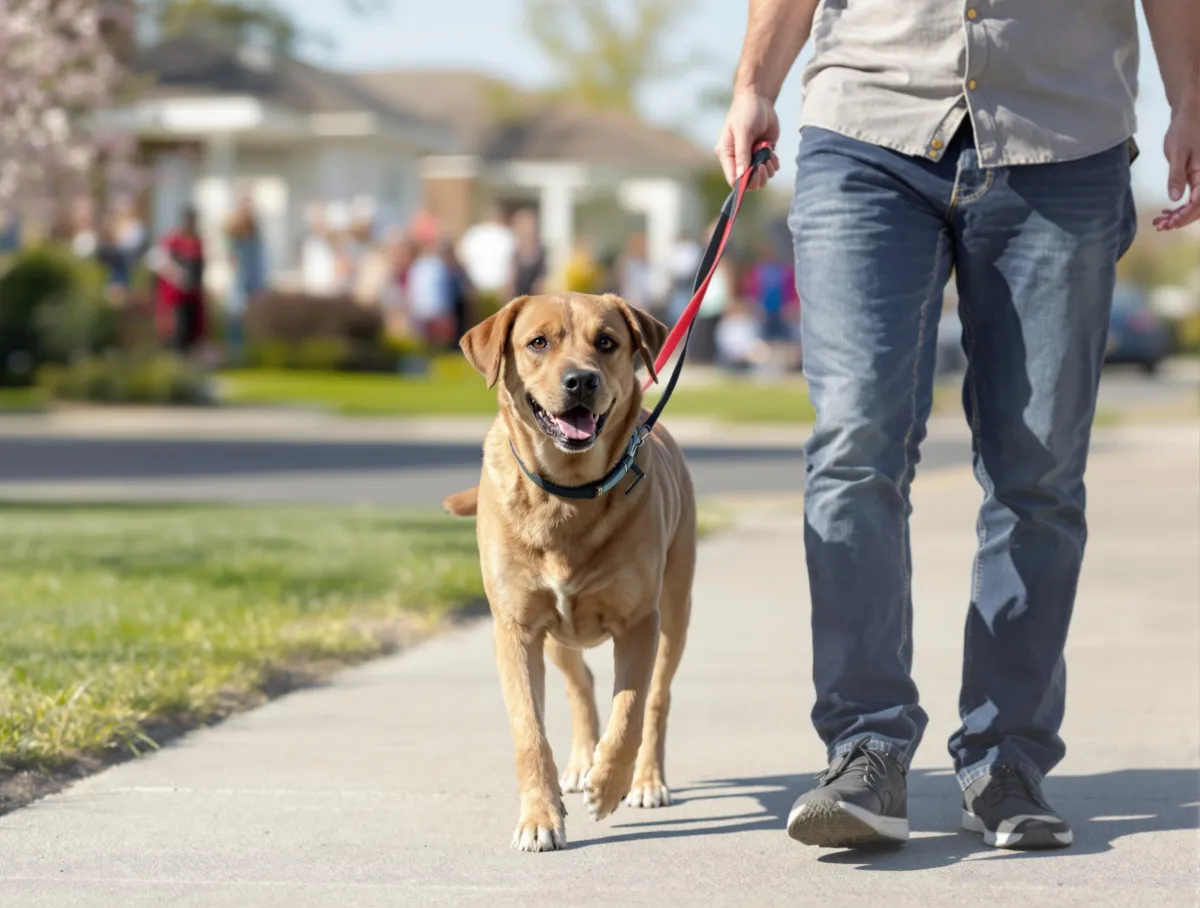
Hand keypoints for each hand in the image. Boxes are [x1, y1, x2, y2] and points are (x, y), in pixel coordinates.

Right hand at [715, 89, 780, 189]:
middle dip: (759, 176)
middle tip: (764, 163)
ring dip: (768, 168)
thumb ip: (742, 153)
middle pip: (749, 182)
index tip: (754, 174)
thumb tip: (741, 176)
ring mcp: (752, 158)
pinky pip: (770, 169)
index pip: (733, 179)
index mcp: (727, 154)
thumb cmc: (746, 112)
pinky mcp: (763, 154)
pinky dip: (774, 163)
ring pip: (761, 177)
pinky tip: (772, 152)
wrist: (759, 99)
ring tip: (768, 153)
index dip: (743, 183)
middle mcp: (738, 159)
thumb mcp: (743, 131)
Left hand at [1154, 92, 1199, 231]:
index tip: (1170, 224)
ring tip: (1161, 223)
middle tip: (1162, 226)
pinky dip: (1181, 206)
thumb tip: (1175, 198)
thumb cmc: (1185, 129)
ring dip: (1181, 215)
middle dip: (1182, 219)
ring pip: (1197, 203)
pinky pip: (1194, 196)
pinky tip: (1167, 212)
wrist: (1190, 115)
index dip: (1185, 216)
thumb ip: (1177, 176)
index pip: (1199, 202)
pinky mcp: (1199, 177)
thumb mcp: (1178, 153)